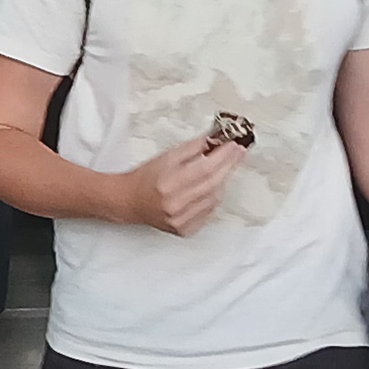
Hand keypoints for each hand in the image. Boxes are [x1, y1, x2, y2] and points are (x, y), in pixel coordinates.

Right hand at [127, 137, 245, 236]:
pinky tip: (212, 187)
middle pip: (213, 183)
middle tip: (238, 152)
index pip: (205, 168)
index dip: (224, 156)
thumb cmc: (146, 177)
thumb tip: (215, 139)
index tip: (235, 145)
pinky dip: (214, 198)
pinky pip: (208, 212)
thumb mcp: (166, 157)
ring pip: (214, 198)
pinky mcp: (184, 230)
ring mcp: (180, 220)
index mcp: (169, 183)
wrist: (129, 201)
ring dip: (223, 181)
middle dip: (229, 165)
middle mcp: (175, 204)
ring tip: (225, 167)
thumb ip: (191, 148)